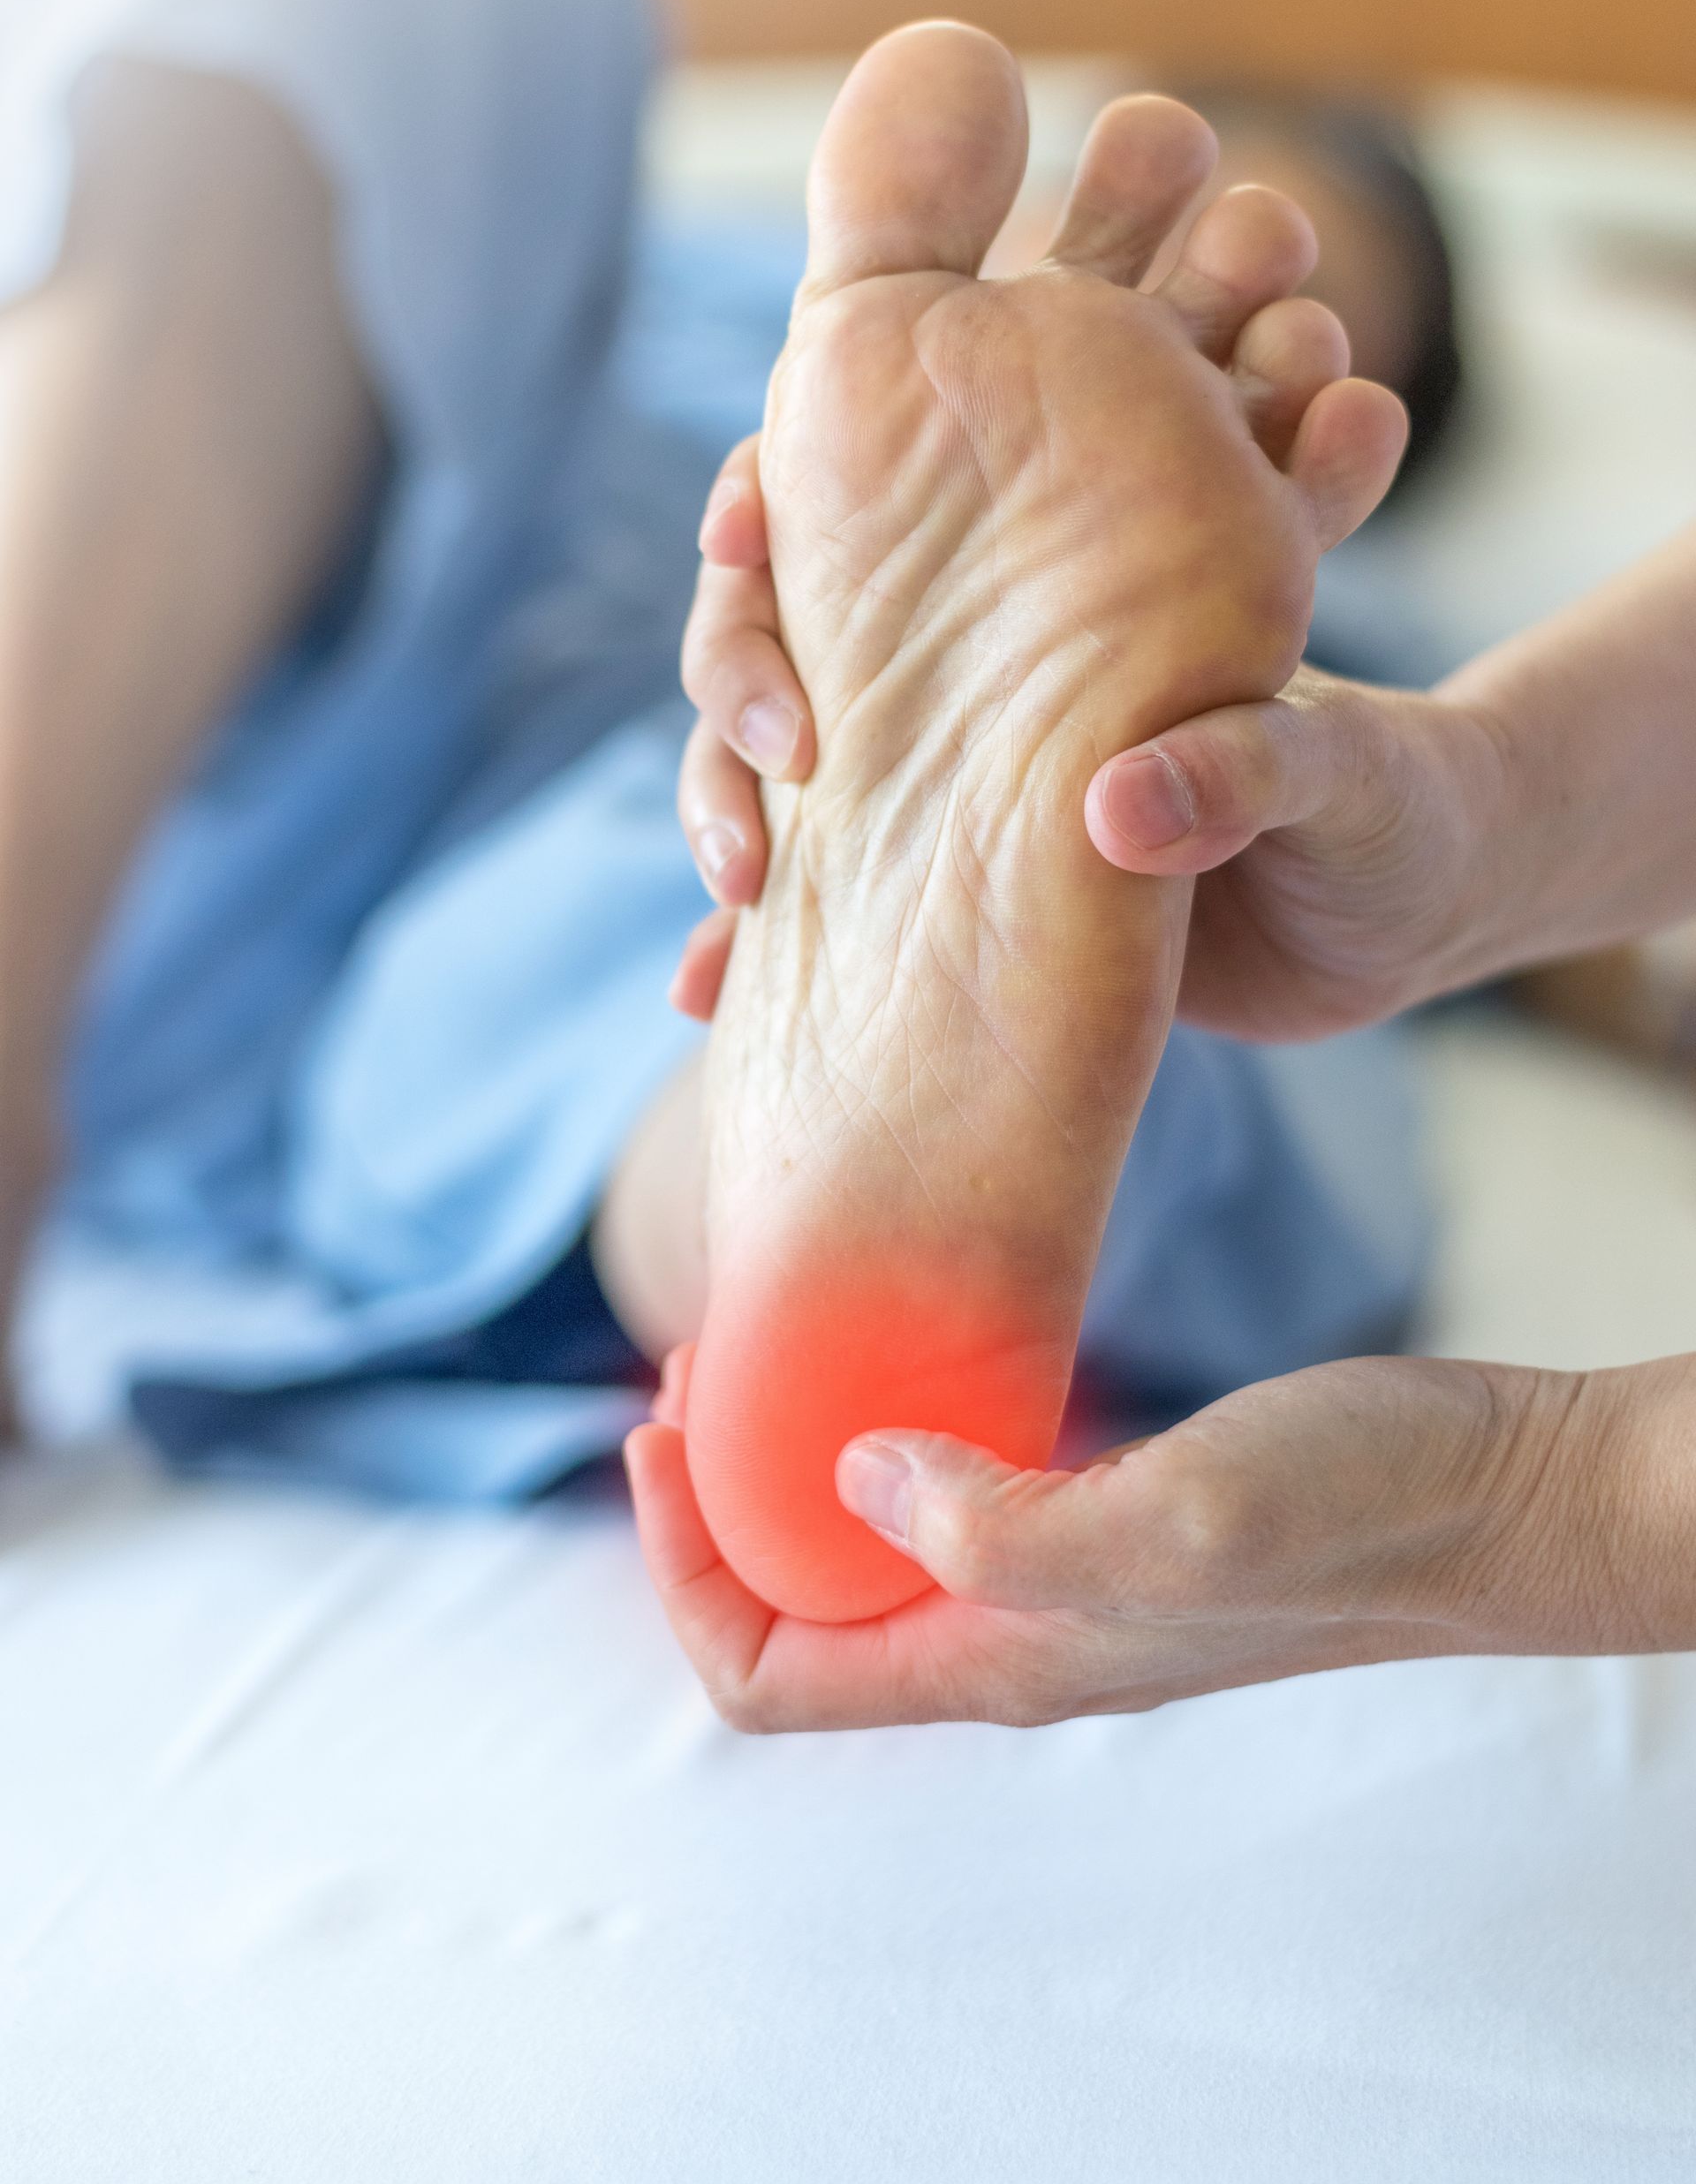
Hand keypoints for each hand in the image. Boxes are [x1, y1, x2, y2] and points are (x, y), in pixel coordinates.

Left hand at [625, 1342, 1609, 1729]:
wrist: (1503, 1495)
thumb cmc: (1356, 1508)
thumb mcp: (1178, 1515)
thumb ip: (1004, 1522)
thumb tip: (849, 1478)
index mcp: (1002, 1661)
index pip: (767, 1676)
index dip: (680, 1567)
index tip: (658, 1425)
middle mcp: (1014, 1638)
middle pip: (797, 1615)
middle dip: (714, 1506)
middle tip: (700, 1363)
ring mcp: (1064, 1582)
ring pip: (869, 1556)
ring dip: (796, 1468)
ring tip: (773, 1345)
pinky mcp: (1110, 1517)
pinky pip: (952, 1499)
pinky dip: (891, 1436)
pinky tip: (907, 1346)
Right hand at [672, 438, 1508, 1036]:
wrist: (1412, 913)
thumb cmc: (1399, 804)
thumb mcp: (1348, 777)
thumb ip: (1256, 769)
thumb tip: (1116, 812)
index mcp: (1071, 584)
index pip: (884, 487)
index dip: (792, 493)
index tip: (744, 530)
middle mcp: (988, 653)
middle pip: (796, 611)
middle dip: (740, 667)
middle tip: (760, 763)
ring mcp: (953, 758)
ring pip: (788, 757)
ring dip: (729, 815)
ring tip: (720, 934)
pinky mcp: (952, 866)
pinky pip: (829, 883)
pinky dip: (764, 941)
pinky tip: (712, 995)